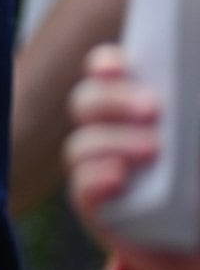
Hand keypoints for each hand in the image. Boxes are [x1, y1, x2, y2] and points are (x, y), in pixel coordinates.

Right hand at [68, 45, 199, 269]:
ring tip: (153, 150)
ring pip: (81, 143)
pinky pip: (82, 187)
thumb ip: (198, 125)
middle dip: (114, 100)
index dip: (107, 64)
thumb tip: (193, 112)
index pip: (106, 72)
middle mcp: (109, 131)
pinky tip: (120, 179)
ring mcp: (97, 168)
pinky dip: (99, 179)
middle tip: (153, 109)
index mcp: (135, 106)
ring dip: (115, 142)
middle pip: (87, 102)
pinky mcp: (95, 206)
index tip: (122, 65)